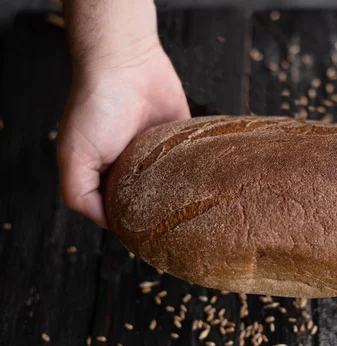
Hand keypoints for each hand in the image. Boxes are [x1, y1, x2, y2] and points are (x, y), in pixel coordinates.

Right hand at [57, 38, 189, 227]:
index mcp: (106, 175)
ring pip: (175, 186)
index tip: (149, 239)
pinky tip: (209, 186)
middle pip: (151, 202)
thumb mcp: (75, 155)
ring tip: (197, 211)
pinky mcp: (181, 138)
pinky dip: (199, 172)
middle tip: (178, 229)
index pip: (120, 212)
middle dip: (162, 214)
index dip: (132, 226)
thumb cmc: (95, 105)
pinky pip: (194, 161)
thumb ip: (80, 194)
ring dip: (184, 196)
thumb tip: (106, 223)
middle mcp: (133, 167)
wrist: (127, 63)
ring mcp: (159, 154)